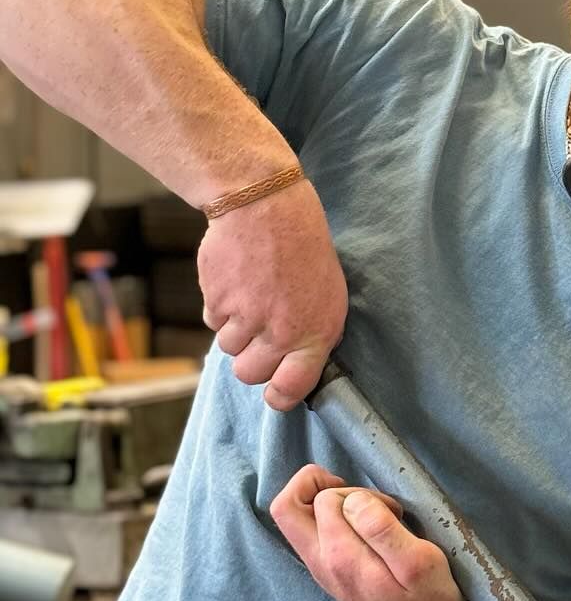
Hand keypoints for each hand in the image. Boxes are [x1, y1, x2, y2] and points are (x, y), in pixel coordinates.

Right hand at [198, 181, 347, 410]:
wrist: (265, 205)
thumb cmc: (303, 248)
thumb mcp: (328, 292)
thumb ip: (312, 331)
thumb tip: (297, 362)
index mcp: (315, 331)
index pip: (293, 386)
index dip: (280, 396)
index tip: (274, 394)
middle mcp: (280, 331)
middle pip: (250, 374)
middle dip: (250, 362)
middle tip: (258, 336)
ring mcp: (245, 317)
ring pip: (228, 348)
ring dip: (235, 331)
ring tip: (250, 298)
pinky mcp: (216, 301)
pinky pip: (212, 322)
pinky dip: (220, 308)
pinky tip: (236, 283)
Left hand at [269, 466, 471, 600]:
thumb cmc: (432, 600)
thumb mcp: (420, 561)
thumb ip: (382, 529)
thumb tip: (352, 502)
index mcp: (340, 558)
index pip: (323, 499)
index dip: (359, 492)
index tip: (392, 509)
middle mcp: (321, 564)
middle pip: (287, 508)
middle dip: (323, 487)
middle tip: (365, 500)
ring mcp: (321, 569)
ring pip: (298, 518)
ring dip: (331, 503)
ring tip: (373, 516)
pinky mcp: (328, 572)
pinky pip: (312, 532)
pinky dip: (334, 518)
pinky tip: (367, 529)